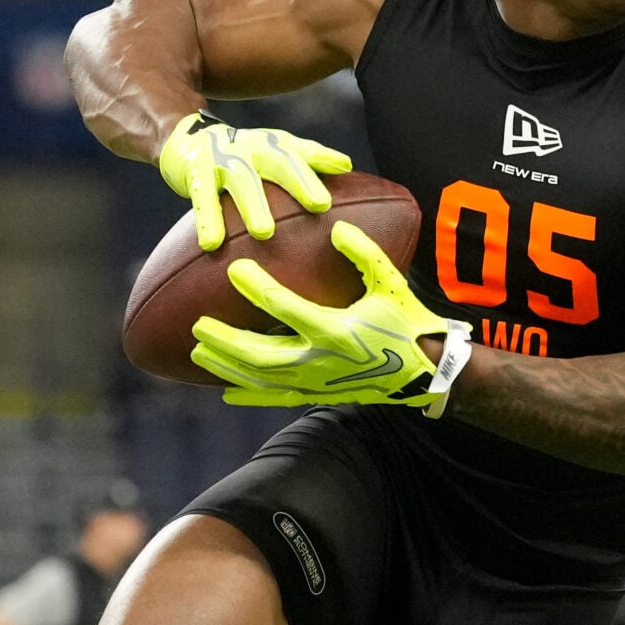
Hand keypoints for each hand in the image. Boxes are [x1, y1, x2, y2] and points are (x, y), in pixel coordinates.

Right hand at [157, 113, 352, 252]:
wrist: (186, 137)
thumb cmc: (243, 155)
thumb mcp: (273, 152)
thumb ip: (308, 159)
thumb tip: (348, 167)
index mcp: (274, 145)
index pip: (301, 151)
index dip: (322, 158)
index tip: (344, 168)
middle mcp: (252, 148)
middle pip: (278, 162)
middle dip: (299, 181)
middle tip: (320, 204)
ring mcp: (223, 158)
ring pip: (241, 181)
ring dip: (253, 205)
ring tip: (265, 232)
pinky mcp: (195, 171)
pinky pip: (202, 198)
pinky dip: (207, 220)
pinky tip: (211, 244)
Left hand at [191, 222, 462, 413]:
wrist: (426, 372)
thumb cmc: (409, 323)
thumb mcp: (391, 284)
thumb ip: (364, 254)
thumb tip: (336, 227)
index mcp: (337, 329)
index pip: (284, 307)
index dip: (256, 288)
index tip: (234, 270)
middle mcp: (321, 360)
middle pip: (260, 353)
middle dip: (226, 341)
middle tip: (198, 326)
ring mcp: (318, 382)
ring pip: (262, 379)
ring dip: (229, 367)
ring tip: (199, 353)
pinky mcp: (320, 395)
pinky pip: (278, 397)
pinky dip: (251, 395)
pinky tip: (226, 392)